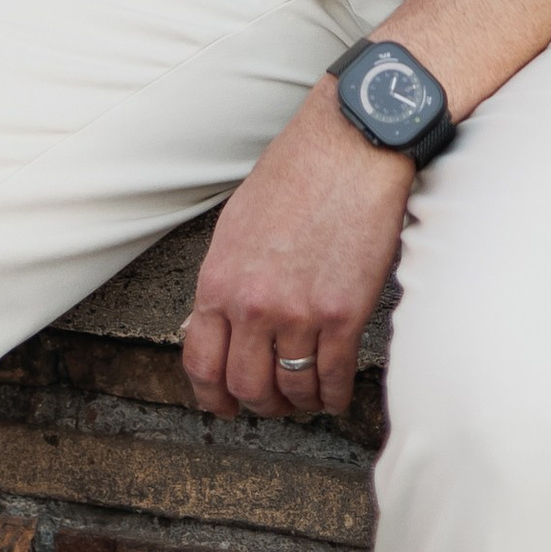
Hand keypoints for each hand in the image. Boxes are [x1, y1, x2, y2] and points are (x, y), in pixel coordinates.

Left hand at [179, 82, 410, 420]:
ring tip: (308, 393)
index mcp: (219, 280)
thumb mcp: (237, 225)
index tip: (224, 406)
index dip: (212, 397)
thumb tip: (206, 324)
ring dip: (300, 401)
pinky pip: (333, 378)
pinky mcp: (343, 315)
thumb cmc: (296, 174)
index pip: (201, 364)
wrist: (349, 146)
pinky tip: (336, 390)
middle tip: (275, 400)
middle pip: (246, 388)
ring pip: (291, 390)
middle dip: (261, 404)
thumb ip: (222, 280)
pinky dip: (334, 395)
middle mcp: (252, 304)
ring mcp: (298, 313)